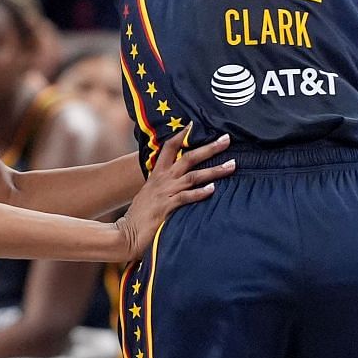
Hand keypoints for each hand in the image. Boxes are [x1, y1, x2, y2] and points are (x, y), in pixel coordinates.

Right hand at [113, 131, 232, 261]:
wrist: (126, 234)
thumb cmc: (140, 216)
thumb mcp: (149, 193)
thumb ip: (163, 184)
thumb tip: (179, 179)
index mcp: (158, 174)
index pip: (169, 147)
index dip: (181, 135)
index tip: (194, 124)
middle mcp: (162, 180)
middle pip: (188, 157)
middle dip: (209, 148)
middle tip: (226, 139)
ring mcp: (165, 192)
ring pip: (193, 176)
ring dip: (214, 170)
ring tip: (232, 166)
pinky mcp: (167, 207)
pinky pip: (186, 197)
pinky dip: (200, 192)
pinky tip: (213, 189)